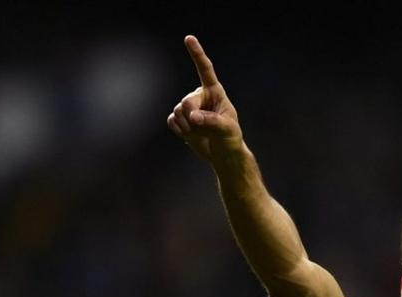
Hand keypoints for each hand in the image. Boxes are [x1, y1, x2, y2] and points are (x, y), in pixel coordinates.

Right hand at [167, 35, 242, 161]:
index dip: (197, 54)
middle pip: (186, 101)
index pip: (205, 69)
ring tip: (200, 132)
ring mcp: (188, 108)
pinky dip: (179, 131)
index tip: (188, 38)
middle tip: (199, 126)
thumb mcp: (227, 129)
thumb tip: (193, 117)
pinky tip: (189, 134)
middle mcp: (200, 96)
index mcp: (215, 92)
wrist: (222, 154)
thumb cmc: (230, 138)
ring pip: (178, 112)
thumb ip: (211, 121)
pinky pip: (172, 121)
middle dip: (191, 116)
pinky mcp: (180, 120)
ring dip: (187, 127)